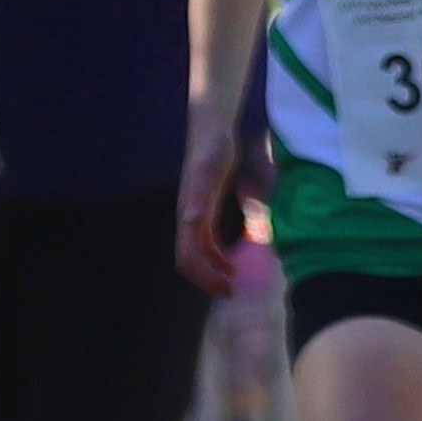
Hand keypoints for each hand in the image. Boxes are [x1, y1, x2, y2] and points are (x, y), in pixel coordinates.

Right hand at [174, 132, 242, 296]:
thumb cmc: (213, 147)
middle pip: (189, 260)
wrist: (212, 128)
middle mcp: (188, 217)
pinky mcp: (205, 207)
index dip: (204, 277)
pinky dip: (217, 255)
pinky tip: (232, 262)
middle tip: (232, 293)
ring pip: (197, 253)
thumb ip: (199, 195)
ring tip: (233, 282)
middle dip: (207, 280)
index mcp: (189, 214)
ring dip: (212, 271)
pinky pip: (206, 240)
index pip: (188, 257)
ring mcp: (195, 213)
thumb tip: (190, 221)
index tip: (227, 288)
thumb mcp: (209, 170)